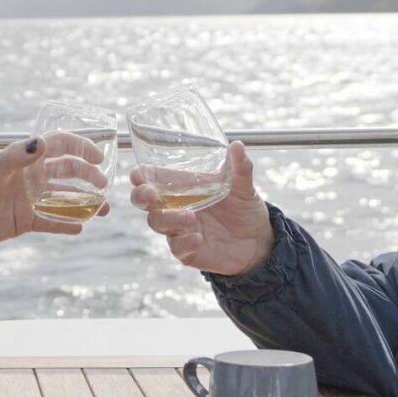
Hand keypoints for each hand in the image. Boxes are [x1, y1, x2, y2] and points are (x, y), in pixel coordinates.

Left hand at [0, 135, 103, 291]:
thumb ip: (15, 157)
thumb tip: (39, 142)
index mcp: (23, 160)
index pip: (58, 146)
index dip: (80, 148)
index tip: (98, 157)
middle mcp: (30, 177)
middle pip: (67, 173)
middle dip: (88, 177)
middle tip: (104, 186)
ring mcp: (29, 200)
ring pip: (64, 200)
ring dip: (85, 203)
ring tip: (104, 209)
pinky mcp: (24, 221)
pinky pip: (51, 222)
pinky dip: (67, 224)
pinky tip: (82, 227)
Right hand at [130, 140, 274, 278]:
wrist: (259, 240)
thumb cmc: (244, 209)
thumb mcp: (243, 186)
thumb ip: (240, 167)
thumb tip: (237, 145)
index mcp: (183, 188)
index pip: (153, 178)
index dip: (141, 176)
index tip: (138, 173)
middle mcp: (176, 207)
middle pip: (144, 202)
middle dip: (141, 196)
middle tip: (150, 194)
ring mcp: (179, 229)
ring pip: (158, 223)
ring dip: (169, 219)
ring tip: (190, 217)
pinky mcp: (188, 251)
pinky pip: (177, 248)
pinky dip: (185, 242)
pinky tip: (198, 238)